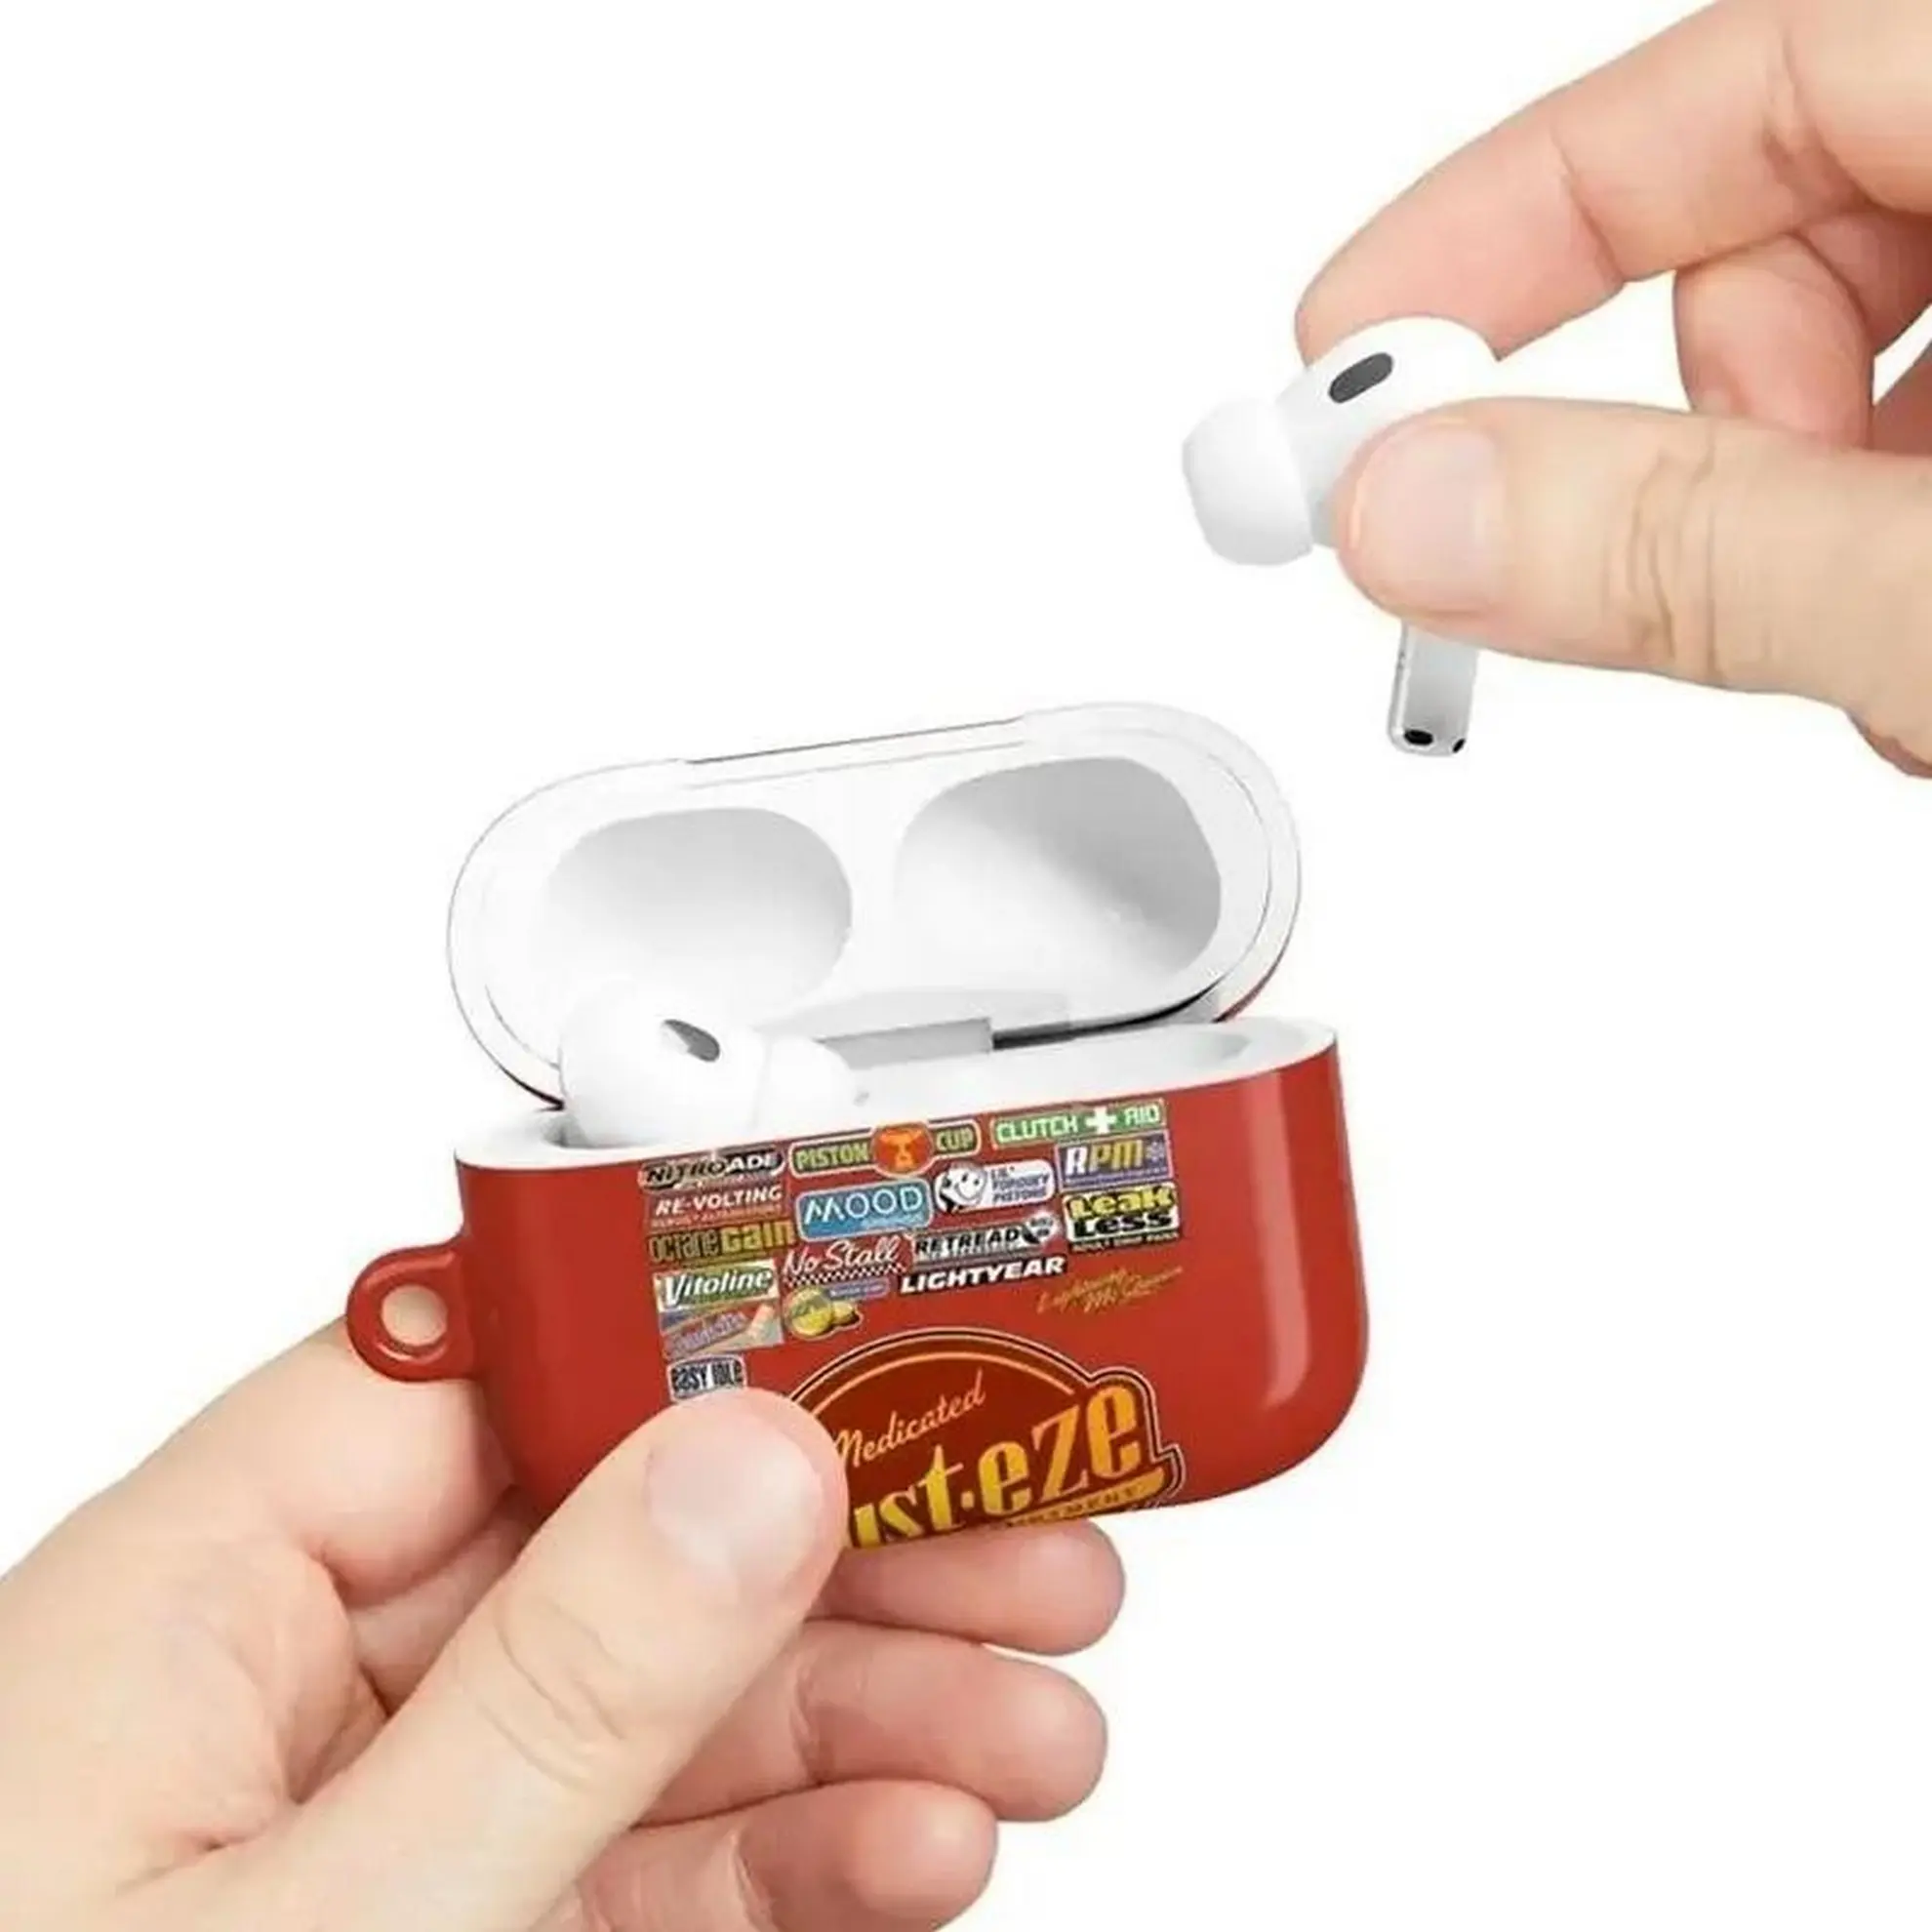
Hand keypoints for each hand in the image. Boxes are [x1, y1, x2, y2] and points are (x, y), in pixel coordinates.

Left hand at [0, 1330, 1118, 1931]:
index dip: (699, 1337)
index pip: (479, 1374)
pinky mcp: (463, 1930)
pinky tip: (920, 1845)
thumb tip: (750, 1467)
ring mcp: (385, 1827)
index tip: (894, 1335)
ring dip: (875, 1715)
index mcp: (191, 1603)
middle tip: (1037, 1552)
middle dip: (852, 1558)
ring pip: (671, 1709)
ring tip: (1037, 1727)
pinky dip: (803, 1855)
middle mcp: (287, 1692)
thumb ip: (552, 1698)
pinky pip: (656, 1859)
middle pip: (624, 1540)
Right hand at [1299, 0, 1931, 772]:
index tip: (1355, 359)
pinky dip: (1872, 543)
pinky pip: (1928, 435)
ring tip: (1859, 644)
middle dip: (1690, 408)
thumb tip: (1425, 512)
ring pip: (1859, 350)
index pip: (1740, 75)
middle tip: (1632, 549)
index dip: (1512, 216)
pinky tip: (1909, 642)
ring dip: (1785, 503)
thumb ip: (1696, 543)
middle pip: (1789, 218)